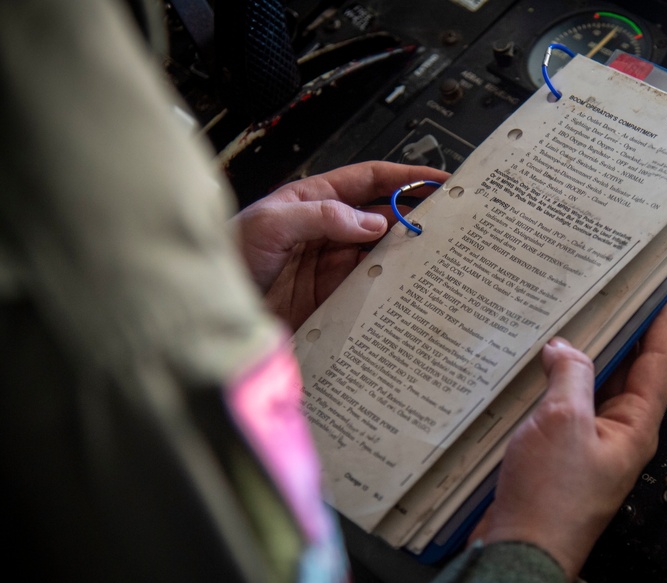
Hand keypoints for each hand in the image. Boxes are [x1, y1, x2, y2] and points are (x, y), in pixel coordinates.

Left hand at [233, 161, 448, 329]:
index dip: (405, 176)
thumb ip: (322, 217)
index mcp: (312, 199)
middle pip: (381, 216)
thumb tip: (372, 222)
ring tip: (436, 252)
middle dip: (414, 214)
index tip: (438, 179)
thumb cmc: (226, 257)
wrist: (207, 311)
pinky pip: (368, 286)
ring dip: (405, 251)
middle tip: (449, 219)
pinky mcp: (330, 297)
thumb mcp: (270, 224)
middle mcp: (325, 229)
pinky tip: (407, 284)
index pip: (368, 180)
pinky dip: (389, 284)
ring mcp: (329, 264)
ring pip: (379, 252)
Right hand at [469, 300, 666, 578]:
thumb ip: (570, 376)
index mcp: (634, 428)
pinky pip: (560, 409)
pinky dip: (549, 385)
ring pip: (587, 389)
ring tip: (563, 323)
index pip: (659, 365)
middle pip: (623, 373)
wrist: (520, 550)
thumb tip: (565, 349)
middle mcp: (615, 435)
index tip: (659, 295)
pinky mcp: (557, 454)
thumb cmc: (551, 501)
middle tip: (604, 297)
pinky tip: (531, 369)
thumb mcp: (564, 421)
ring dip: (576, 359)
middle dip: (614, 335)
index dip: (661, 327)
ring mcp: (585, 444)